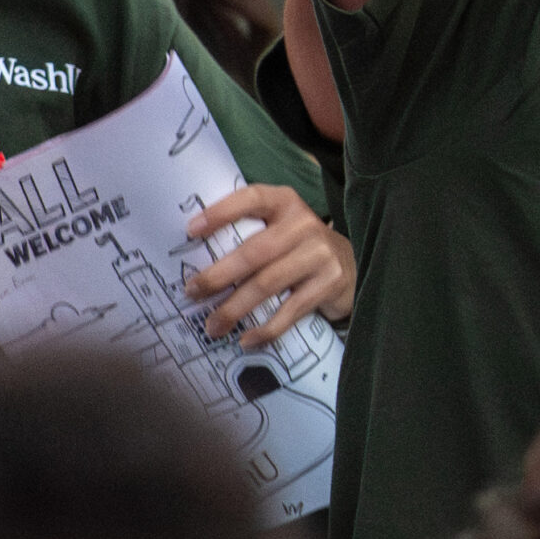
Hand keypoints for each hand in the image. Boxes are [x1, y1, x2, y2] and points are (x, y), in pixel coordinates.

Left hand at [184, 185, 356, 343]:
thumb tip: (194, 260)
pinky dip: (266, 329)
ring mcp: (320, 254)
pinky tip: (246, 339)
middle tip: (193, 293)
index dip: (220, 213)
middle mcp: (304, 224)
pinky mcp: (329, 283)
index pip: (251, 199)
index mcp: (285, 202)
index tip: (190, 231)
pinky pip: (291, 310)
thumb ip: (248, 233)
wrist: (350, 265)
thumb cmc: (297, 247)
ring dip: (235, 308)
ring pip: (268, 284)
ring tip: (213, 326)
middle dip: (219, 275)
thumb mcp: (279, 227)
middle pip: (255, 251)